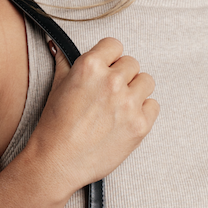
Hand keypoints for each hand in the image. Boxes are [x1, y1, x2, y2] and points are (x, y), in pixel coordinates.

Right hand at [28, 37, 158, 196]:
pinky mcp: (140, 125)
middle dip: (121, 76)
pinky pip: (153, 106)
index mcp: (90, 66)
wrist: (57, 162)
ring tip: (119, 106)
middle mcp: (112, 81)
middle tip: (108, 94)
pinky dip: (143, 111)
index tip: (105, 69)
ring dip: (136, 90)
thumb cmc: (54, 126)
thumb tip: (61, 47)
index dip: (109, 58)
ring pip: (147, 81)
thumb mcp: (57, 86)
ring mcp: (129, 103)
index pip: (114, 45)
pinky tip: (126, 120)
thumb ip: (66, 63)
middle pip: (132, 63)